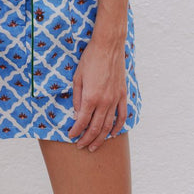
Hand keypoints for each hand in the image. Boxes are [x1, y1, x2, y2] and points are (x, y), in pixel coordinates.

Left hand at [67, 34, 127, 151]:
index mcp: (90, 97)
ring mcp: (115, 99)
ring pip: (108, 126)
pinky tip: (112, 134)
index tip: (71, 136)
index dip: (75, 131)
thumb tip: (76, 114)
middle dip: (87, 139)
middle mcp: (104, 102)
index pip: (82, 121)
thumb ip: (76, 97)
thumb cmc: (89, 59)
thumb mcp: (77, 77)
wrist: (108, 46)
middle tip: (81, 146)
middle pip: (95, 128)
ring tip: (94, 146)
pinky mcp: (122, 95)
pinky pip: (122, 116)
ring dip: (100, 138)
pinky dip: (118, 127)